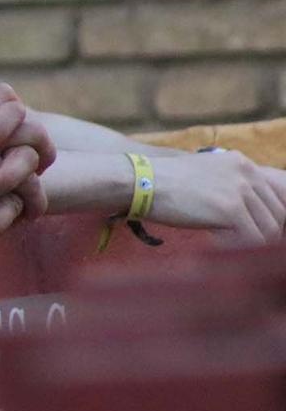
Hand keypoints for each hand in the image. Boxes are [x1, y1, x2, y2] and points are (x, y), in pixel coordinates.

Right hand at [134, 152, 285, 245]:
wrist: (139, 181)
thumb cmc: (162, 182)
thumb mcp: (204, 173)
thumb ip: (229, 185)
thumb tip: (244, 212)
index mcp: (244, 164)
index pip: (278, 199)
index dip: (264, 219)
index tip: (246, 229)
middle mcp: (247, 174)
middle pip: (277, 216)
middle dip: (258, 232)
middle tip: (231, 237)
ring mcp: (240, 191)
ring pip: (269, 231)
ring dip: (247, 241)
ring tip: (220, 237)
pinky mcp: (231, 210)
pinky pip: (252, 241)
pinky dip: (235, 246)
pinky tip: (212, 237)